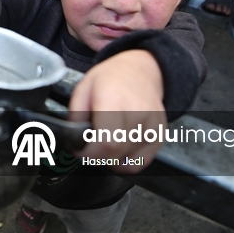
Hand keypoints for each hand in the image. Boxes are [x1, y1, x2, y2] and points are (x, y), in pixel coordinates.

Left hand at [69, 49, 164, 172]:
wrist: (141, 70)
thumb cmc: (111, 78)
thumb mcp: (83, 88)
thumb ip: (75, 115)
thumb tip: (74, 140)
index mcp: (114, 100)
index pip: (107, 143)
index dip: (90, 153)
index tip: (80, 150)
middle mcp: (138, 113)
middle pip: (116, 154)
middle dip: (97, 156)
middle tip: (90, 146)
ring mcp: (152, 125)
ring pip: (128, 161)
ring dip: (111, 159)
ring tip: (105, 141)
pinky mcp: (159, 135)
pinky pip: (141, 162)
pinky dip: (127, 161)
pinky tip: (120, 148)